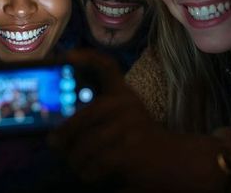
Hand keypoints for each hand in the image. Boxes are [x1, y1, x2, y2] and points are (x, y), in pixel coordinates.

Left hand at [49, 49, 169, 186]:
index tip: (68, 56)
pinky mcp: (131, 151)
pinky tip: (89, 174)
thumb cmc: (140, 140)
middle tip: (54, 144)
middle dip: (64, 133)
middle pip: (83, 116)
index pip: (107, 66)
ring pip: (87, 143)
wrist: (175, 161)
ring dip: (76, 159)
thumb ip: (96, 115)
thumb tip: (55, 131)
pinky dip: (89, 171)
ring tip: (75, 164)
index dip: (87, 57)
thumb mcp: (122, 118)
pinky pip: (97, 161)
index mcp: (123, 94)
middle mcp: (126, 104)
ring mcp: (129, 126)